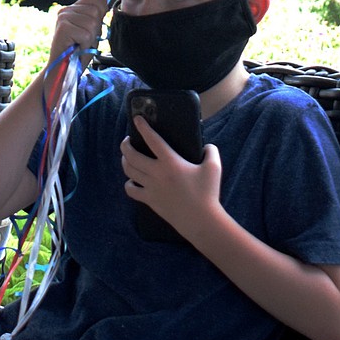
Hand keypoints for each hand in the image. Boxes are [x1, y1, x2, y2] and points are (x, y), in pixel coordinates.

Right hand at [48, 0, 109, 72]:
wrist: (63, 72)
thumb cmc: (77, 53)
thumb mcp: (91, 31)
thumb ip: (97, 14)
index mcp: (72, 8)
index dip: (101, 10)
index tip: (94, 27)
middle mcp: (66, 10)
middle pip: (96, 10)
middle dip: (95, 29)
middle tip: (84, 40)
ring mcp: (63, 18)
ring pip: (92, 23)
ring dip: (90, 39)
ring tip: (80, 45)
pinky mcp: (63, 28)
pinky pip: (86, 34)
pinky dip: (85, 45)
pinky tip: (76, 48)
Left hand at [120, 116, 223, 242]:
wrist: (201, 221)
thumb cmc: (208, 193)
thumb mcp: (214, 167)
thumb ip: (210, 151)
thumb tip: (206, 146)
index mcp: (170, 162)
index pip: (152, 140)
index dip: (143, 127)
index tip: (136, 119)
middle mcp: (156, 173)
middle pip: (132, 155)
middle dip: (125, 145)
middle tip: (127, 140)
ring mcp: (151, 188)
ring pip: (129, 171)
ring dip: (125, 161)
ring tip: (127, 157)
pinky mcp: (150, 201)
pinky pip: (131, 191)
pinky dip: (128, 184)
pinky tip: (132, 180)